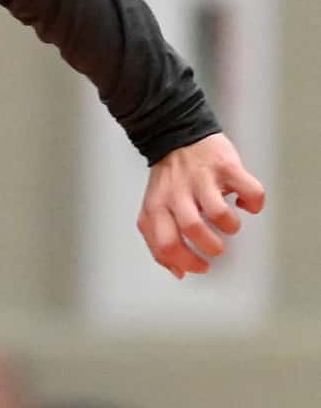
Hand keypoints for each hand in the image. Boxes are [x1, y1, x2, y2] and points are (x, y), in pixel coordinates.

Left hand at [137, 131, 265, 279]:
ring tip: (230, 226)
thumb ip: (159, 242)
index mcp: (157, 208)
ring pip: (218, 211)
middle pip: (192, 228)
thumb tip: (179, 271)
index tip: (200, 266)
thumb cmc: (169, 180)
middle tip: (217, 248)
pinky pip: (247, 188)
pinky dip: (252, 201)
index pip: (166, 244)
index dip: (186, 261)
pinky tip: (245, 203)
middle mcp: (177, 193)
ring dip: (229, 226)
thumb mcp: (154, 210)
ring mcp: (202, 179)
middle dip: (210, 246)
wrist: (177, 136)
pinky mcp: (225, 166)